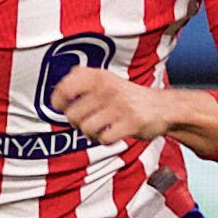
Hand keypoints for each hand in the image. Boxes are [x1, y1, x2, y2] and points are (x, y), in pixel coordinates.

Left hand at [49, 67, 171, 145]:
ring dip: (90, 134)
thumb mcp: (106, 80)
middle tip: (87, 122)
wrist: (162, 107)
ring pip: (86, 129)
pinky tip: (112, 134)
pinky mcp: (131, 123)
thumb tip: (56, 93)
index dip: (58, 101)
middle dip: (76, 124)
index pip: (66, 87)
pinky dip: (105, 141)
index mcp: (99, 76)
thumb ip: (82, 81)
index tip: (62, 107)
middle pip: (72, 115)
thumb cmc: (126, 97)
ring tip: (100, 130)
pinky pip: (104, 139)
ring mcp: (120, 105)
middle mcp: (108, 88)